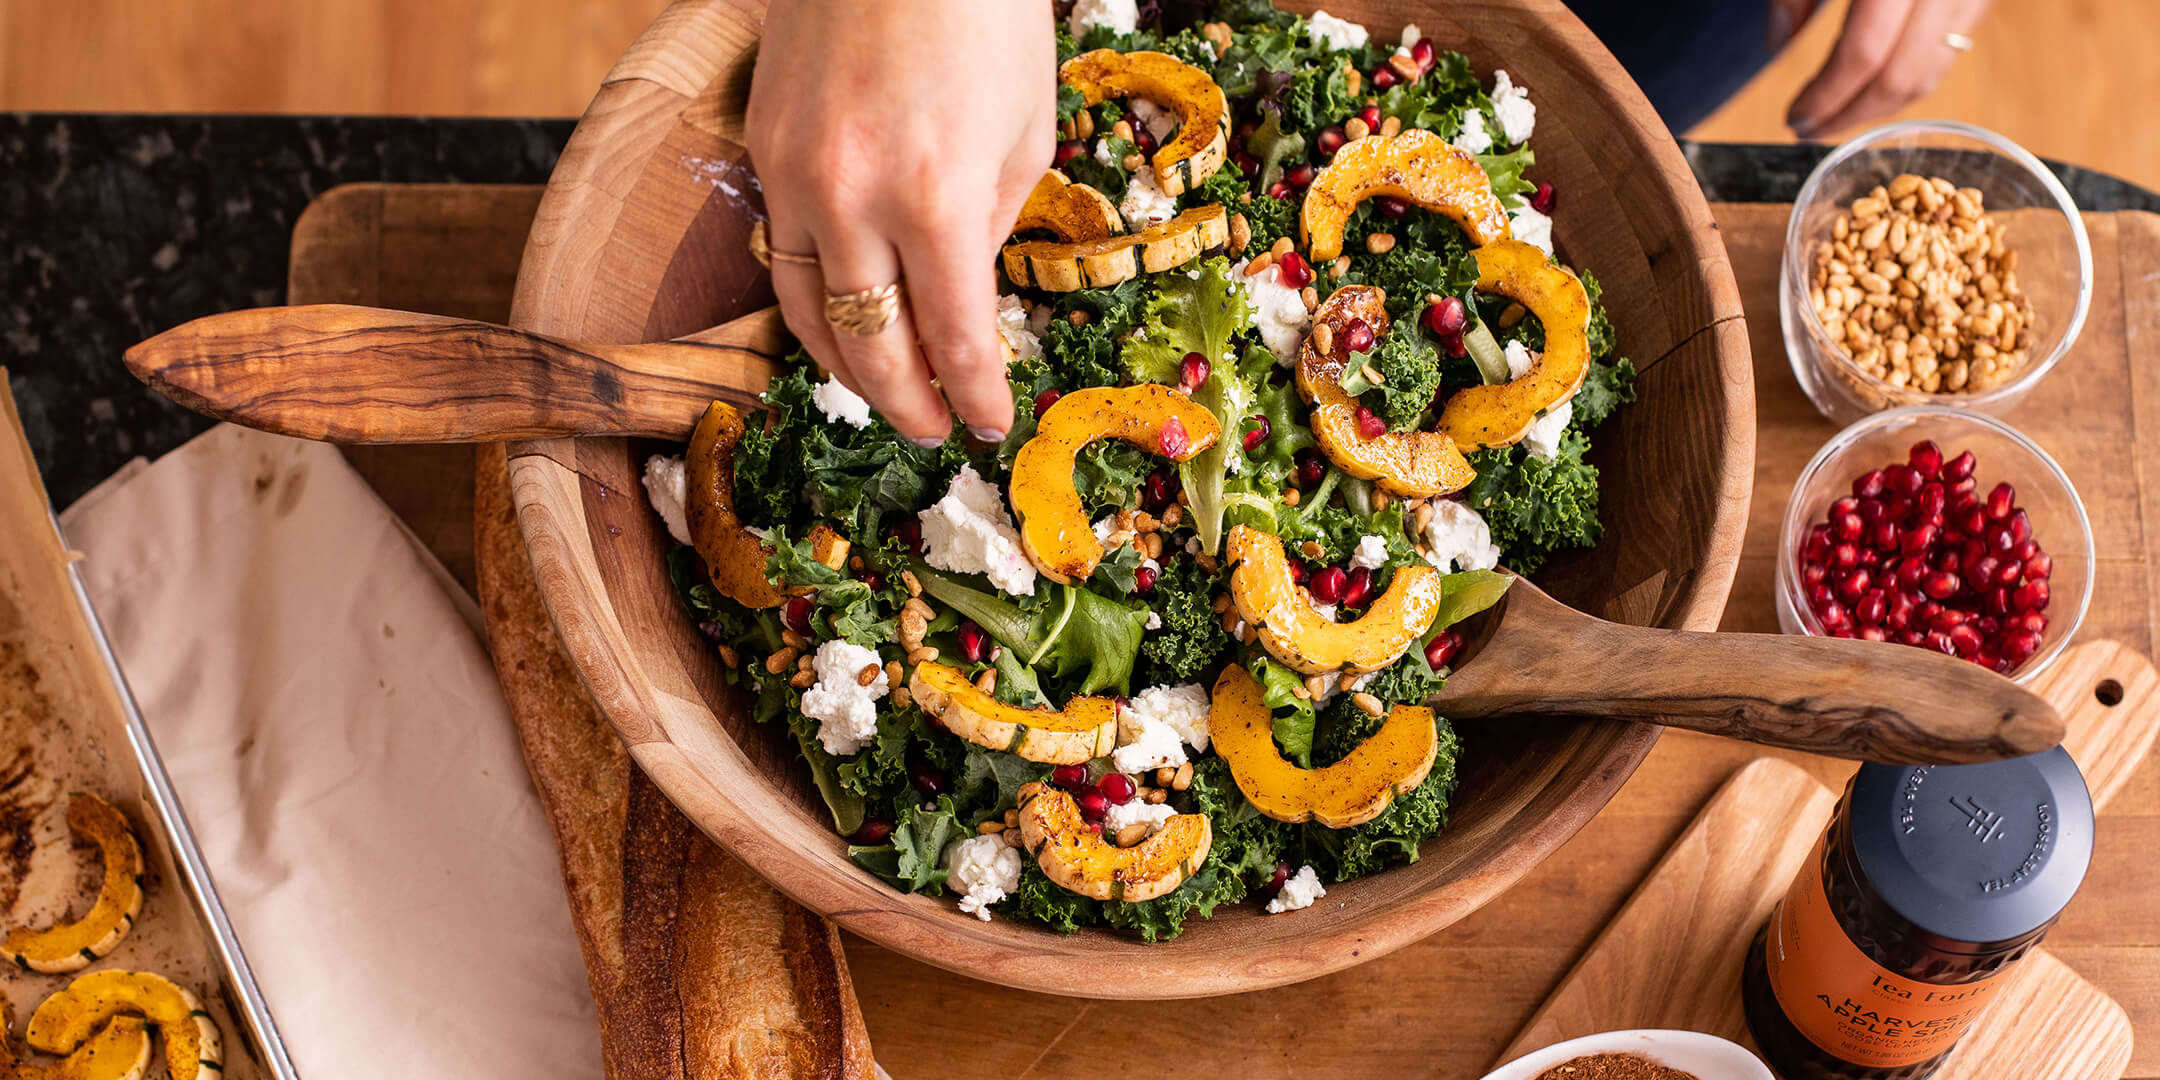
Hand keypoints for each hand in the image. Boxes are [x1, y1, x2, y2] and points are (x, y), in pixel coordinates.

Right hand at [745, 0, 1053, 444]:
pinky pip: (782, 251)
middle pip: (870, 346)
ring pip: (806, 311)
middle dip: (906, 402)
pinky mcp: (762, 146)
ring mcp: (796, 174)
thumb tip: (965, 295)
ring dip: (846, 366)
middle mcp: (855, 200)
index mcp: (939, 199)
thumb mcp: (1024, 131)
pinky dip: (813, 298)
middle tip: (931, 430)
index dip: (973, 396)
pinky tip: (842, 314)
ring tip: (882, 391)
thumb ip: (991, 226)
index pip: (954, 339)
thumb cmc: (986, 18)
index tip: (989, 425)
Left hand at [1784, 0, 1991, 138]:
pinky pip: (1948, 52)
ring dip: (1881, 106)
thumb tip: (1778, 43)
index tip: (1795, 120)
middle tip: (1811, 131)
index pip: (1863, 55)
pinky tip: (1874, 87)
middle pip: (1900, 75)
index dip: (1826, 97)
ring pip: (1929, 72)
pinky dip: (1910, 79)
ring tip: (1837, 114)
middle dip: (1851, 115)